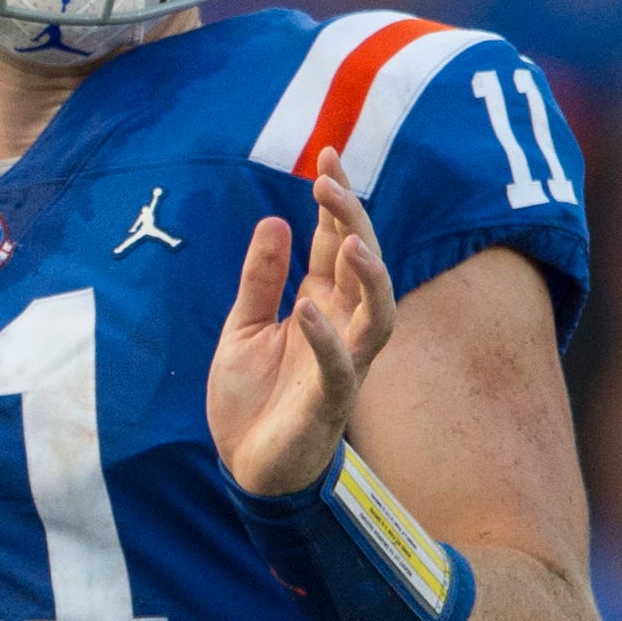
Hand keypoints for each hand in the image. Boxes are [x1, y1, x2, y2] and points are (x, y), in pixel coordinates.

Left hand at [209, 149, 398, 494]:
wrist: (246, 464)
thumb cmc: (252, 397)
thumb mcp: (243, 327)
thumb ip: (260, 280)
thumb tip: (275, 221)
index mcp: (321, 304)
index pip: (339, 243)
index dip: (338, 201)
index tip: (327, 155)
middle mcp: (341, 327)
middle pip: (365, 264)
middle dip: (354, 221)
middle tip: (330, 180)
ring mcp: (342, 363)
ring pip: (378, 312)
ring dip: (368, 275)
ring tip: (349, 239)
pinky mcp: (329, 401)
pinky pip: (339, 366)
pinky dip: (326, 337)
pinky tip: (307, 310)